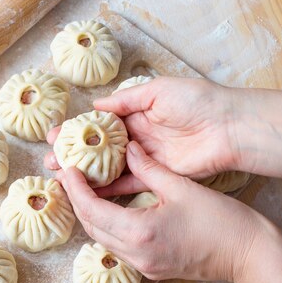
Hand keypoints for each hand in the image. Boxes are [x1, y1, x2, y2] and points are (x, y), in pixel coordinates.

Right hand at [45, 77, 242, 195]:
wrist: (230, 127)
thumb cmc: (198, 102)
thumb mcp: (158, 91)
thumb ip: (127, 99)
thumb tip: (97, 104)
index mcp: (138, 113)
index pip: (100, 124)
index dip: (78, 130)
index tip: (54, 136)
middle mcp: (139, 137)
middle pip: (100, 148)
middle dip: (76, 154)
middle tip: (51, 161)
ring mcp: (147, 158)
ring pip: (110, 168)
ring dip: (86, 173)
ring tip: (61, 177)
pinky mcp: (158, 177)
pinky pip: (129, 184)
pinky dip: (109, 188)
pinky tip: (88, 191)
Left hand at [57, 140, 275, 282]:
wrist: (248, 255)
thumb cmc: (221, 221)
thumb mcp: (181, 187)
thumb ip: (148, 167)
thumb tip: (127, 148)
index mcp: (140, 232)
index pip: (91, 210)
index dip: (75, 189)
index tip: (67, 170)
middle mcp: (136, 255)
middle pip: (91, 228)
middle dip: (77, 202)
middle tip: (70, 177)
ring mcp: (143, 266)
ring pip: (102, 240)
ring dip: (90, 216)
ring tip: (84, 190)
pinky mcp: (151, 270)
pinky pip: (118, 248)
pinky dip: (108, 227)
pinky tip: (109, 209)